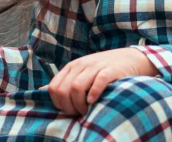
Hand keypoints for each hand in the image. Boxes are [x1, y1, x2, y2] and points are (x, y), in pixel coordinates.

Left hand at [39, 47, 159, 115]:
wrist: (130, 58)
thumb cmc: (103, 70)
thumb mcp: (81, 73)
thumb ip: (63, 82)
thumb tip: (41, 92)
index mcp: (72, 67)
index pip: (54, 88)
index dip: (58, 104)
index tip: (69, 110)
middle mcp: (81, 65)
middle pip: (63, 90)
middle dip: (68, 107)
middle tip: (79, 112)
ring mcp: (95, 67)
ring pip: (76, 88)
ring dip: (80, 104)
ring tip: (87, 110)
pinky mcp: (110, 71)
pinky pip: (97, 83)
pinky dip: (93, 95)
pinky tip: (94, 102)